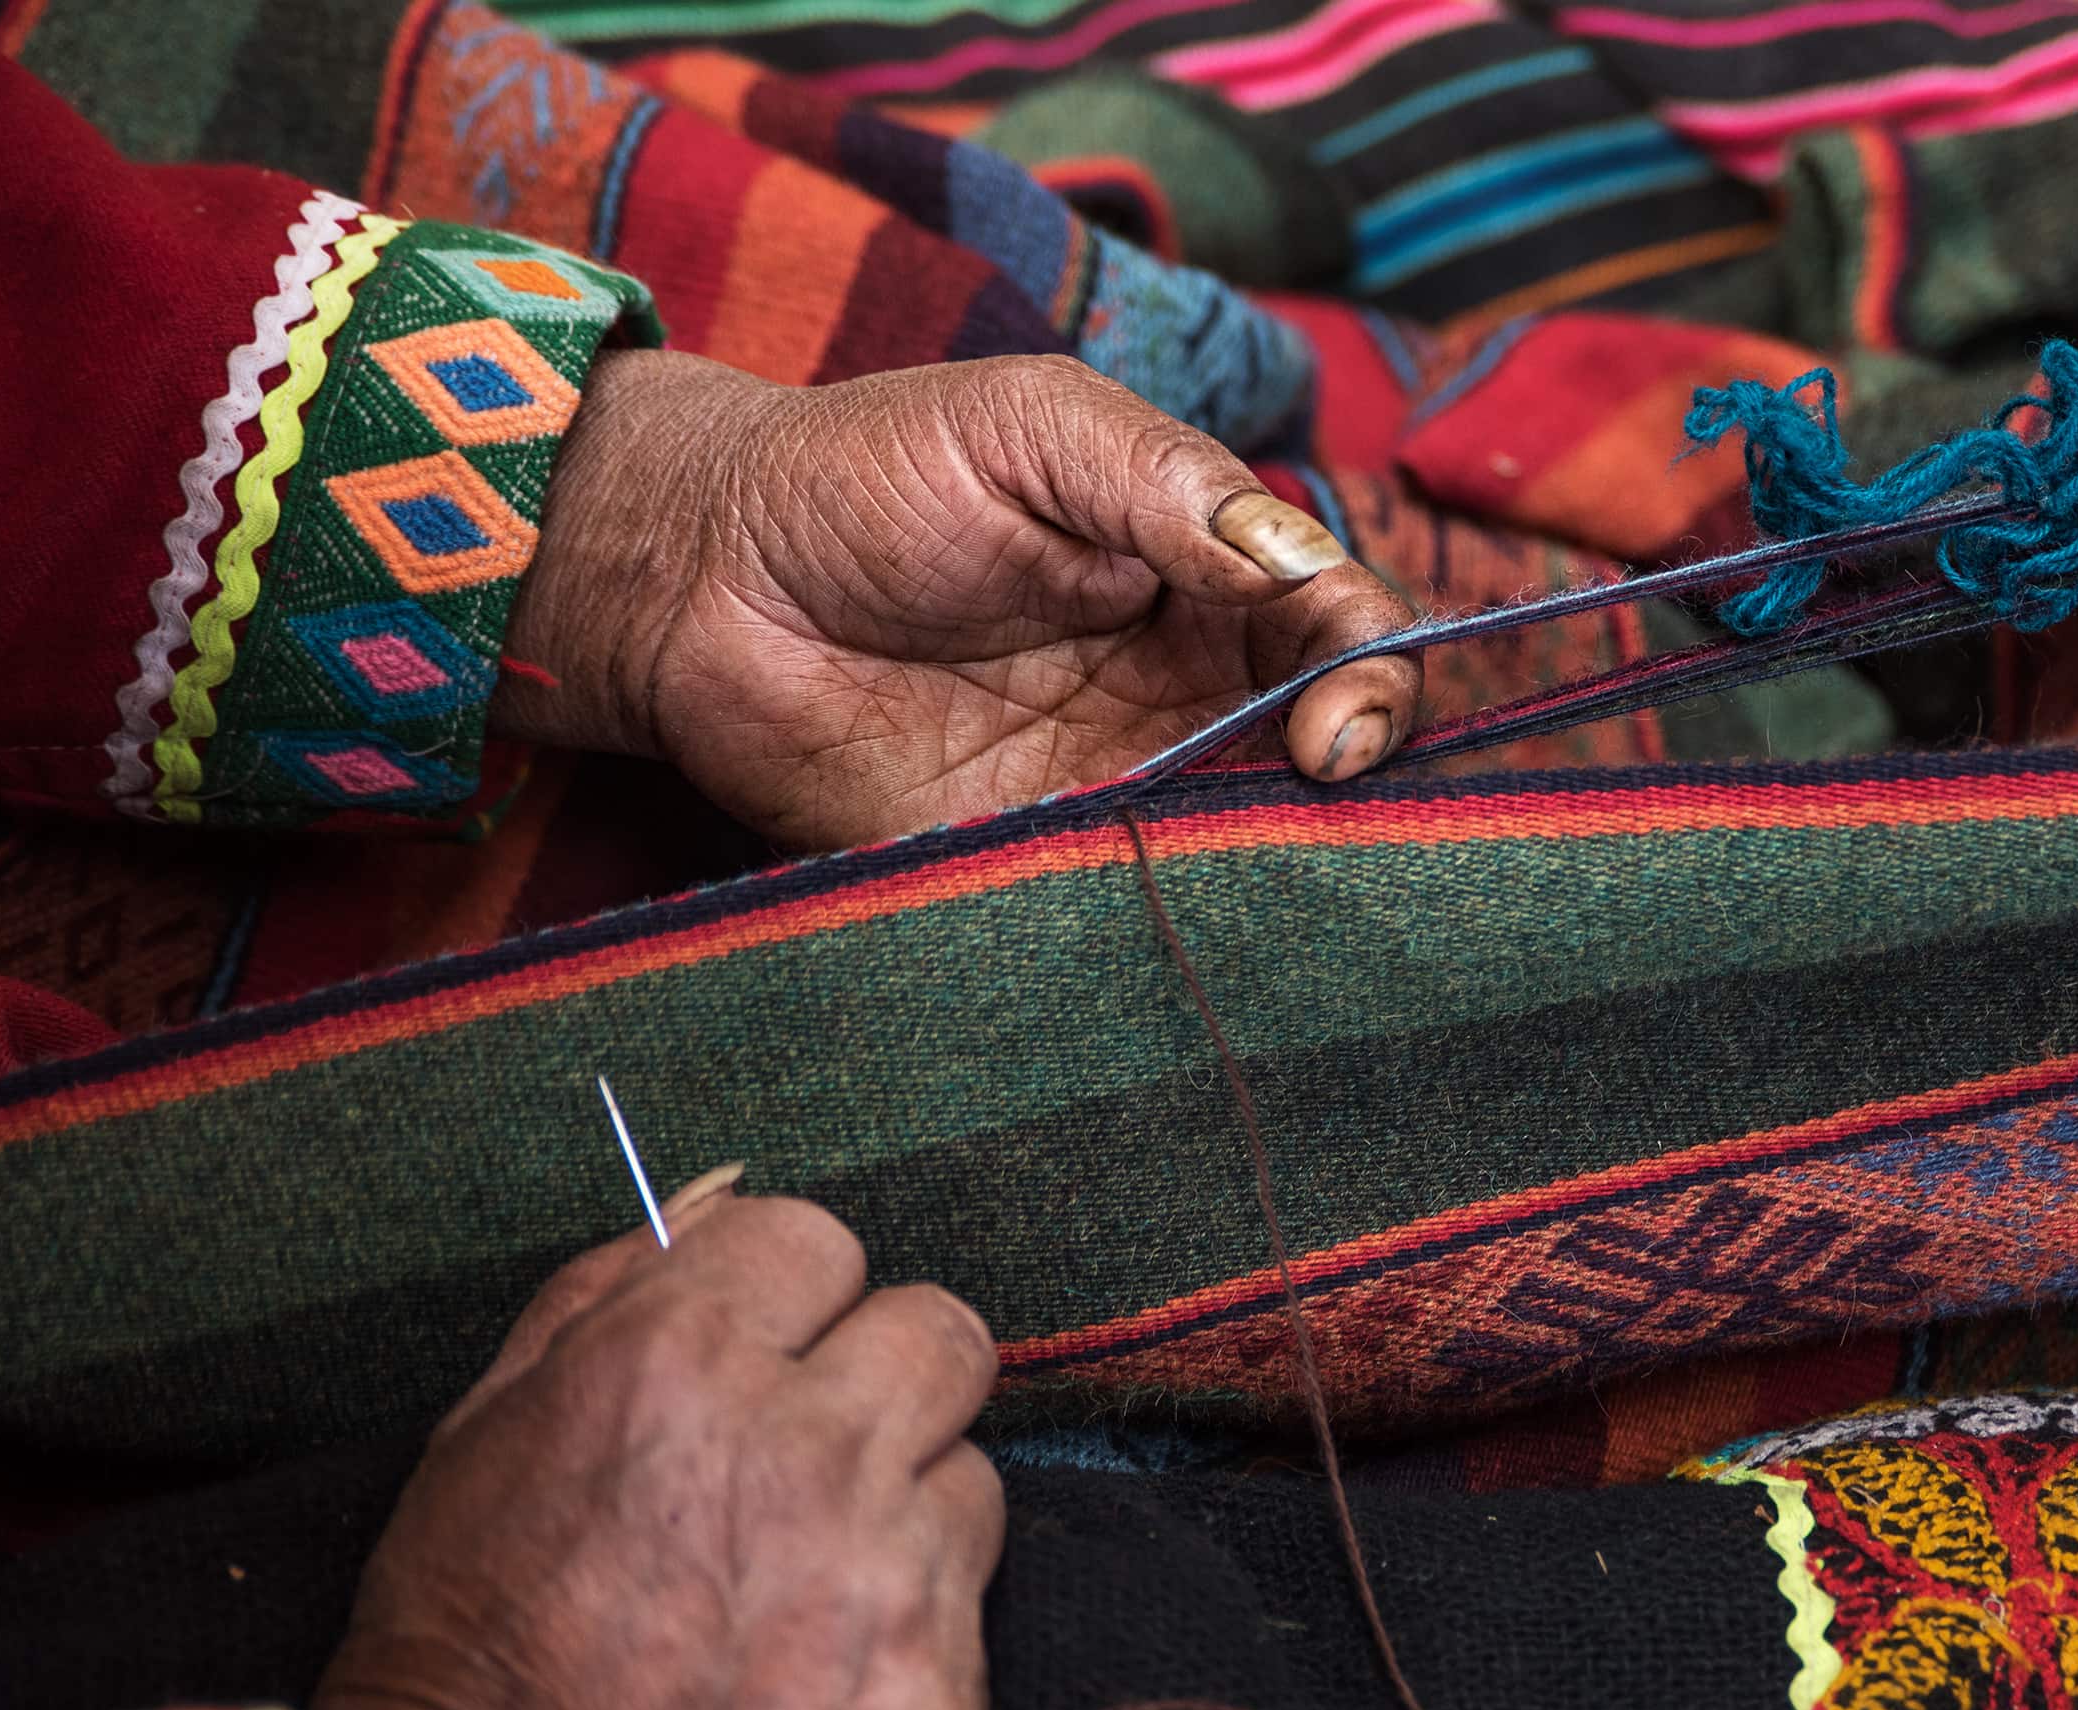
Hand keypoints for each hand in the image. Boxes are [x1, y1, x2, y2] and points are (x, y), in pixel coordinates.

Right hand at [314, 1188, 1004, 1709]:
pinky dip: (906, 1640)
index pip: (819, 1239)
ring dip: (903, 1512)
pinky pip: (972, 1616)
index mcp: (681, 1366)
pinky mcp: (941, 1705)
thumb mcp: (485, 1431)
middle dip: (886, 1376)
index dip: (786, 1299)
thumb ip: (610, 1291)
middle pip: (944, 1332)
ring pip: (972, 1475)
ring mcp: (888, 1585)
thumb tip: (718, 1199)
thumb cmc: (461, 1648)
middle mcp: (806, 1456)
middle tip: (818, 1451)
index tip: (761, 1352)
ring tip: (800, 1588)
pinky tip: (812, 1684)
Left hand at [498, 349, 1421, 849]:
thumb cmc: (862, 474)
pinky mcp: (1036, 867)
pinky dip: (1176, 913)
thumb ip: (1168, 484)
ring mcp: (1115, 786)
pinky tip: (1184, 906)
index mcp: (1202, 575)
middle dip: (1358, 769)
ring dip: (1284, 853)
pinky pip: (1134, 903)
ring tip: (1268, 854)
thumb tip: (1297, 562)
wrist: (704, 579)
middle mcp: (1182, 691)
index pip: (1341, 627)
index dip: (1374, 667)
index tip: (1338, 712)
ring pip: (1250, 838)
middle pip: (1327, 747)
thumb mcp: (1031, 428)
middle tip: (1320, 778)